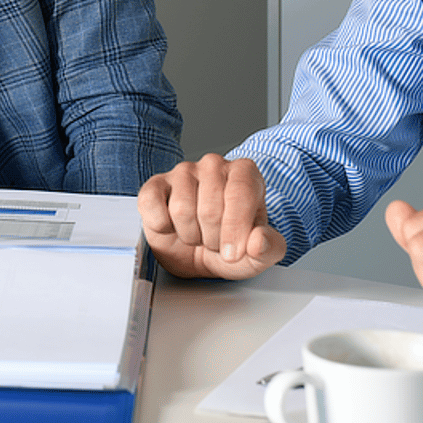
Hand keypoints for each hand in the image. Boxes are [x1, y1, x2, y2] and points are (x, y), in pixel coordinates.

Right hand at [138, 154, 285, 278]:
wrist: (196, 252)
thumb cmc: (228, 247)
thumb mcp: (256, 256)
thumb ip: (270, 249)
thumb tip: (260, 241)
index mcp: (245, 173)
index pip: (240, 193)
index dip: (235, 229)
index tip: (232, 254)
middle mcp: (214, 165)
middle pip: (210, 208)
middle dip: (213, 238)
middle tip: (216, 242)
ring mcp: (183, 172)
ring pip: (181, 209)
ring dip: (190, 235)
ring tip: (197, 234)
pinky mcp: (155, 184)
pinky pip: (152, 204)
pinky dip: (161, 225)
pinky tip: (172, 227)